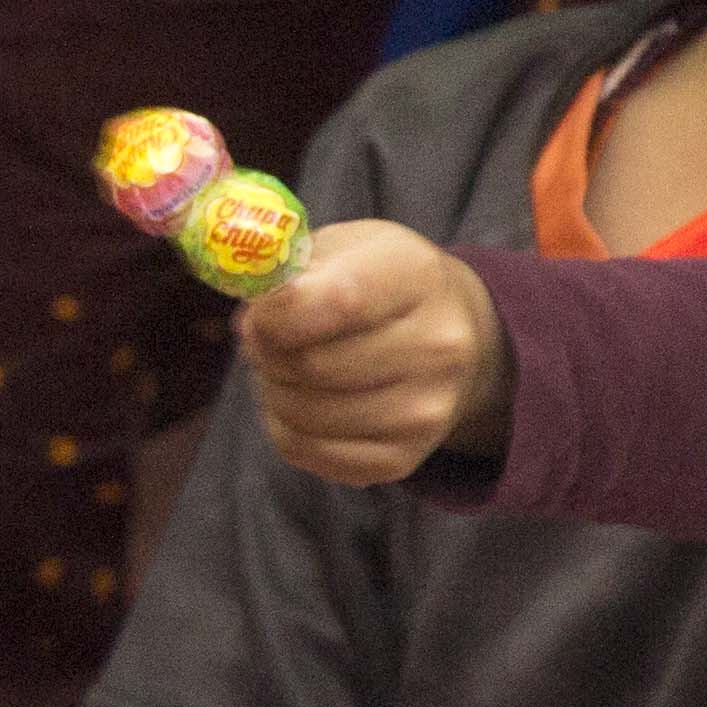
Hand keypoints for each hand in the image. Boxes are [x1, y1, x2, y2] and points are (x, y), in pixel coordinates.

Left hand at [239, 222, 513, 486]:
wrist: (451, 333)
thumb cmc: (376, 283)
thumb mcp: (342, 248)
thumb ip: (290, 274)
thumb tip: (254, 324)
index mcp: (417, 277)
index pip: (336, 302)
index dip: (275, 313)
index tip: (259, 312)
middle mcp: (437, 346)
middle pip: (311, 365)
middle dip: (268, 352)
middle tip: (270, 339)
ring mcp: (425, 410)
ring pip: (303, 413)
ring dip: (274, 390)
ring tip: (289, 367)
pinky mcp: (402, 459)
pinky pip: (306, 452)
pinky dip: (285, 427)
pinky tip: (303, 400)